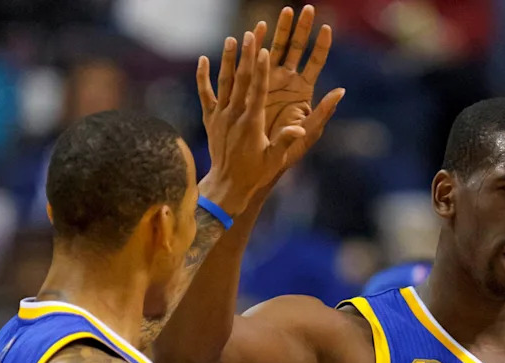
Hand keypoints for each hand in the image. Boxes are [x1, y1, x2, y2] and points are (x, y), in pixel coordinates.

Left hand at [196, 32, 304, 215]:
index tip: (263, 50)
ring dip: (228, 60)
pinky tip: (203, 59)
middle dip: (247, 56)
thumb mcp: (275, 159)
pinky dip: (202, 77)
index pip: (257, 91)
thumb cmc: (256, 173)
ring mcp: (220, 117)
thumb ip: (287, 141)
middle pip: (241, 80)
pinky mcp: (210, 120)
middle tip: (252, 34)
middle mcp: (234, 117)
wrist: (228, 185)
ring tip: (233, 39)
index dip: (260, 69)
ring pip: (224, 83)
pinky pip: (205, 95)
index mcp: (252, 124)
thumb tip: (302, 128)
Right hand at [256, 5, 344, 168]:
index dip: (321, 45)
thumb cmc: (289, 151)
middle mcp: (287, 82)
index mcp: (303, 91)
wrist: (260, 159)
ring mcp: (269, 81)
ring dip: (279, 30)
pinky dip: (255, 45)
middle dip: (301, 28)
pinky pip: (254, 62)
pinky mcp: (253, 86)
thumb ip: (324, 112)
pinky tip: (256, 29)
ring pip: (275, 50)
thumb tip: (341, 91)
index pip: (315, 62)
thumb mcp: (309, 132)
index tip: (326, 27)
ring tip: (284, 10)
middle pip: (296, 49)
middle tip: (306, 9)